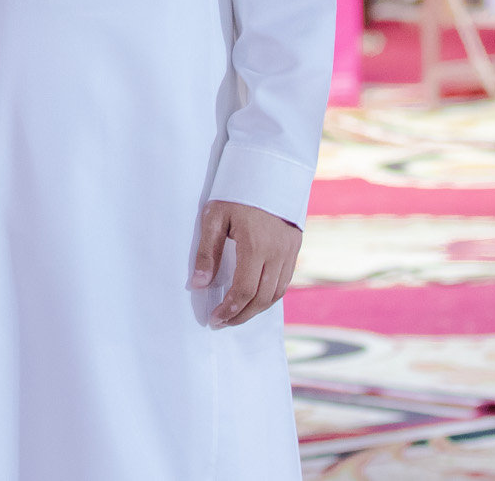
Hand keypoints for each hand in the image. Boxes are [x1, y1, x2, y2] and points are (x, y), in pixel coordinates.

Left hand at [192, 199, 301, 327]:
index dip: (229, 309)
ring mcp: (289, 252)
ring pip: (276, 293)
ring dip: (257, 309)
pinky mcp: (295, 248)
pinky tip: (255, 298)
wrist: (269, 171)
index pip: (244, 290)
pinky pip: (285, 282)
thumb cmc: (236, 192)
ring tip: (237, 314)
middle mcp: (277, 253)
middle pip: (262, 298)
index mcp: (256, 245)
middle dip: (242, 315)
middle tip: (223, 322)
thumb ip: (208, 252)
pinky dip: (270, 296)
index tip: (215, 318)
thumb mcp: (215, 217)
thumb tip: (199, 284)